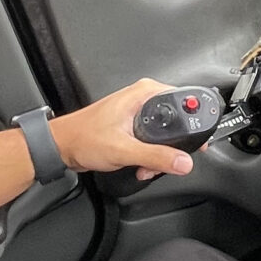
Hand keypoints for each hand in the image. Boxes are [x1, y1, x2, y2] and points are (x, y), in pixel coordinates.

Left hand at [51, 77, 196, 181]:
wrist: (63, 146)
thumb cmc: (84, 138)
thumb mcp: (124, 150)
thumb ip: (156, 156)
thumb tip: (182, 161)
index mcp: (144, 94)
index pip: (184, 101)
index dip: (195, 124)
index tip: (196, 144)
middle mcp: (143, 99)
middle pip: (178, 121)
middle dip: (172, 147)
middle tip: (165, 161)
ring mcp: (139, 112)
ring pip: (166, 134)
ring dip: (160, 155)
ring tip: (145, 166)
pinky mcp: (134, 125)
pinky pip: (154, 140)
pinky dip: (151, 155)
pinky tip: (140, 165)